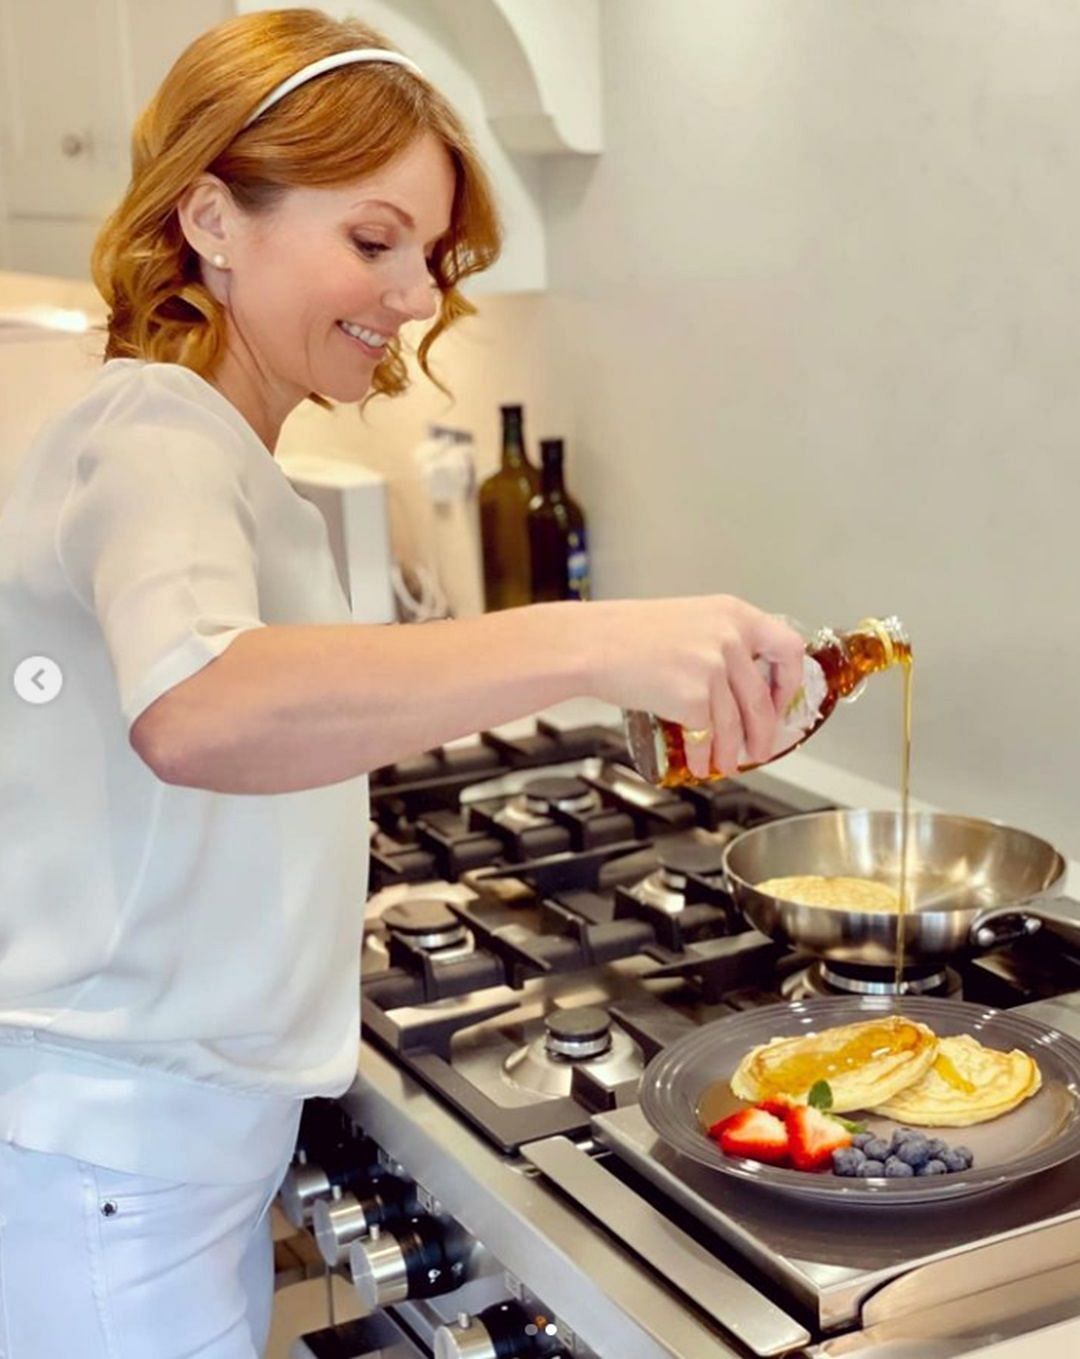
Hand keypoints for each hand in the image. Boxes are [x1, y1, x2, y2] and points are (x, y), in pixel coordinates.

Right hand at [580, 595, 805, 779]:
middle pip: (762, 698)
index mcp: (733, 613)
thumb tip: (742, 686)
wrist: (591, 643)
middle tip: (760, 748)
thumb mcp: (689, 622)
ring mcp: (713, 667)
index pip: (788, 648)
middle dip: (763, 732)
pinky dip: (704, 755)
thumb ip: (721, 644)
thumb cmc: (627, 635)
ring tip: (725, 764)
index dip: (789, 682)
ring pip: (735, 723)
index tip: (781, 701)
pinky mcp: (693, 696)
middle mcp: (730, 638)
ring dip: (731, 751)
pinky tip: (699, 762)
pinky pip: (707, 736)